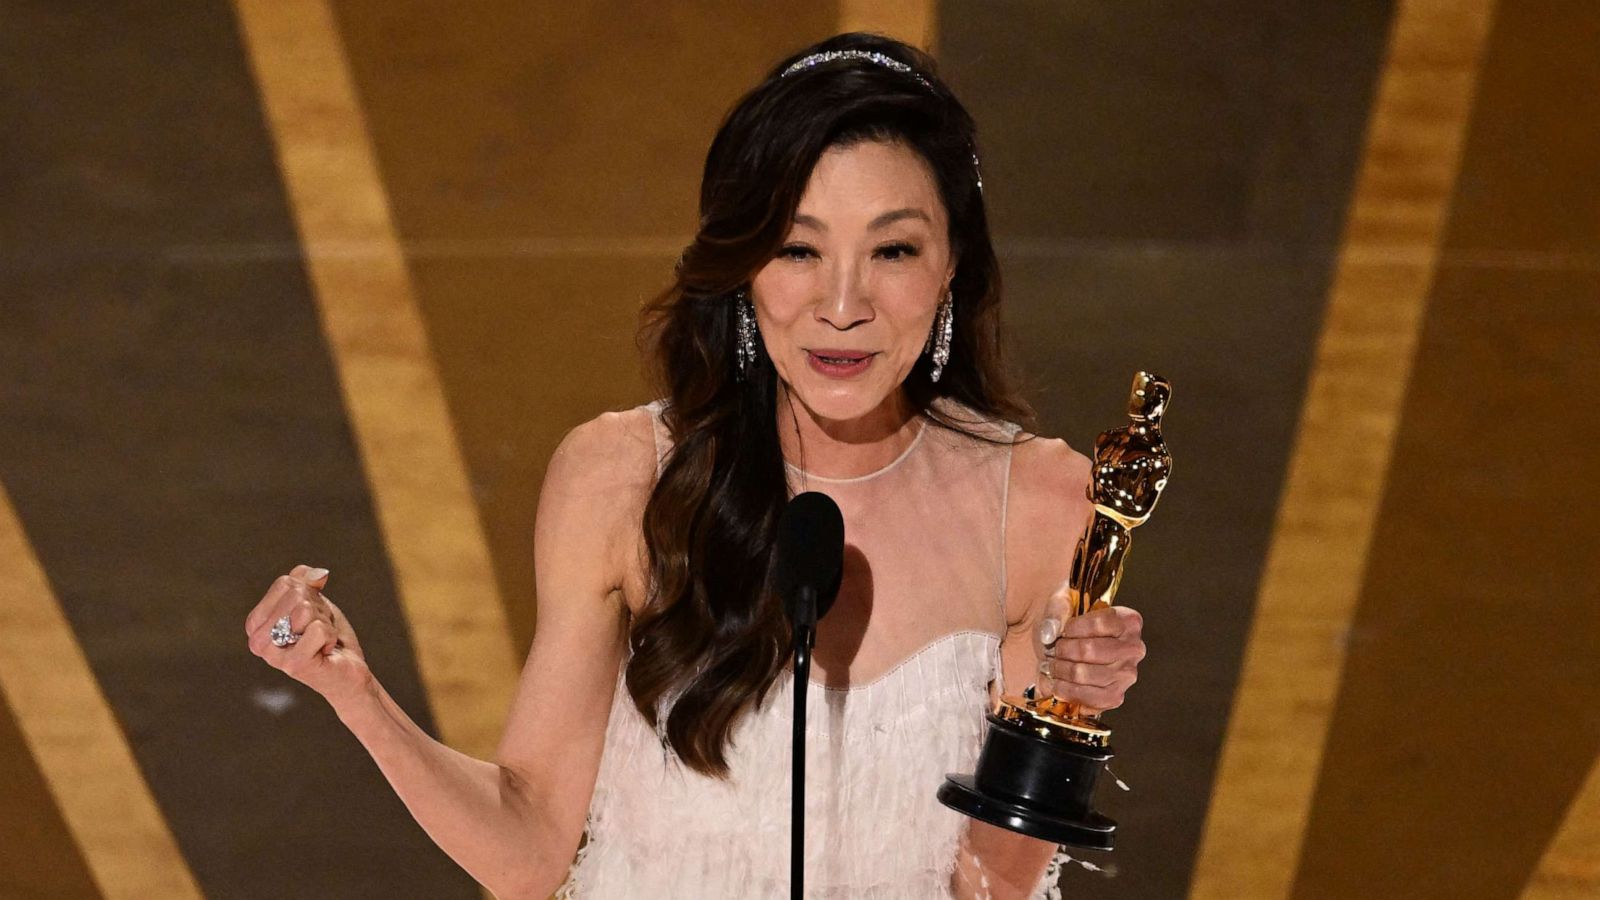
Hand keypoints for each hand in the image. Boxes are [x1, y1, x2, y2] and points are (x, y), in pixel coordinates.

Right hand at [246, 564, 371, 707]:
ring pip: (305, 610)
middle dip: (317, 609)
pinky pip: (319, 630)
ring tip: (321, 641)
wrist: (346, 672)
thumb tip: (318, 574)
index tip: (310, 616)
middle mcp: (258, 641)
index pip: (285, 584)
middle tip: (317, 631)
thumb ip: (306, 580)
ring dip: (324, 622)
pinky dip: (330, 636)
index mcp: (256, 624)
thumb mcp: (314, 601)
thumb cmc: (325, 637)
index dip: (308, 594)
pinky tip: (325, 652)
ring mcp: (274, 655)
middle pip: (296, 595)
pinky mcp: (294, 665)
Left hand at [1036, 604, 1143, 714]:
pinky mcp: (1115, 696)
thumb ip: (1057, 609)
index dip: (1073, 627)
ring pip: (1084, 674)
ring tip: (1054, 665)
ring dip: (1061, 670)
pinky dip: (1067, 691)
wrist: (1067, 649)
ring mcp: (1127, 675)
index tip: (1062, 630)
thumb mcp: (1063, 603)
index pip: (1100, 623)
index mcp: (1128, 621)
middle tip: (1053, 650)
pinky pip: (1088, 697)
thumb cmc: (1070, 626)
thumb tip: (1051, 630)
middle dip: (1063, 650)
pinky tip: (1058, 683)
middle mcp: (1134, 648)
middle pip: (1090, 650)